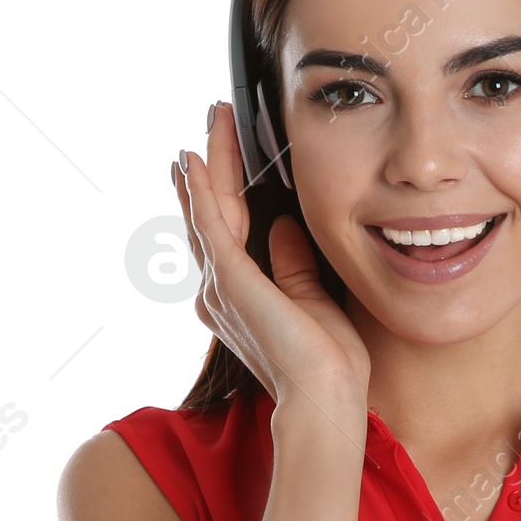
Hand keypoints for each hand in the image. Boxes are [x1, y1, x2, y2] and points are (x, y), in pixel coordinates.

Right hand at [174, 101, 370, 416]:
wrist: (324, 399)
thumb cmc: (328, 366)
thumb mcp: (314, 301)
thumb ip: (294, 265)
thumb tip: (285, 227)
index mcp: (239, 298)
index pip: (228, 231)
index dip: (221, 191)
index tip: (218, 156)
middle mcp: (219, 292)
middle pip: (209, 213)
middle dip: (210, 165)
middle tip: (212, 120)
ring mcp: (221, 286)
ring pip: (208, 209)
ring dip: (207, 163)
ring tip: (210, 121)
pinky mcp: (231, 281)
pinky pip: (209, 224)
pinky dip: (199, 190)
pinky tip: (192, 159)